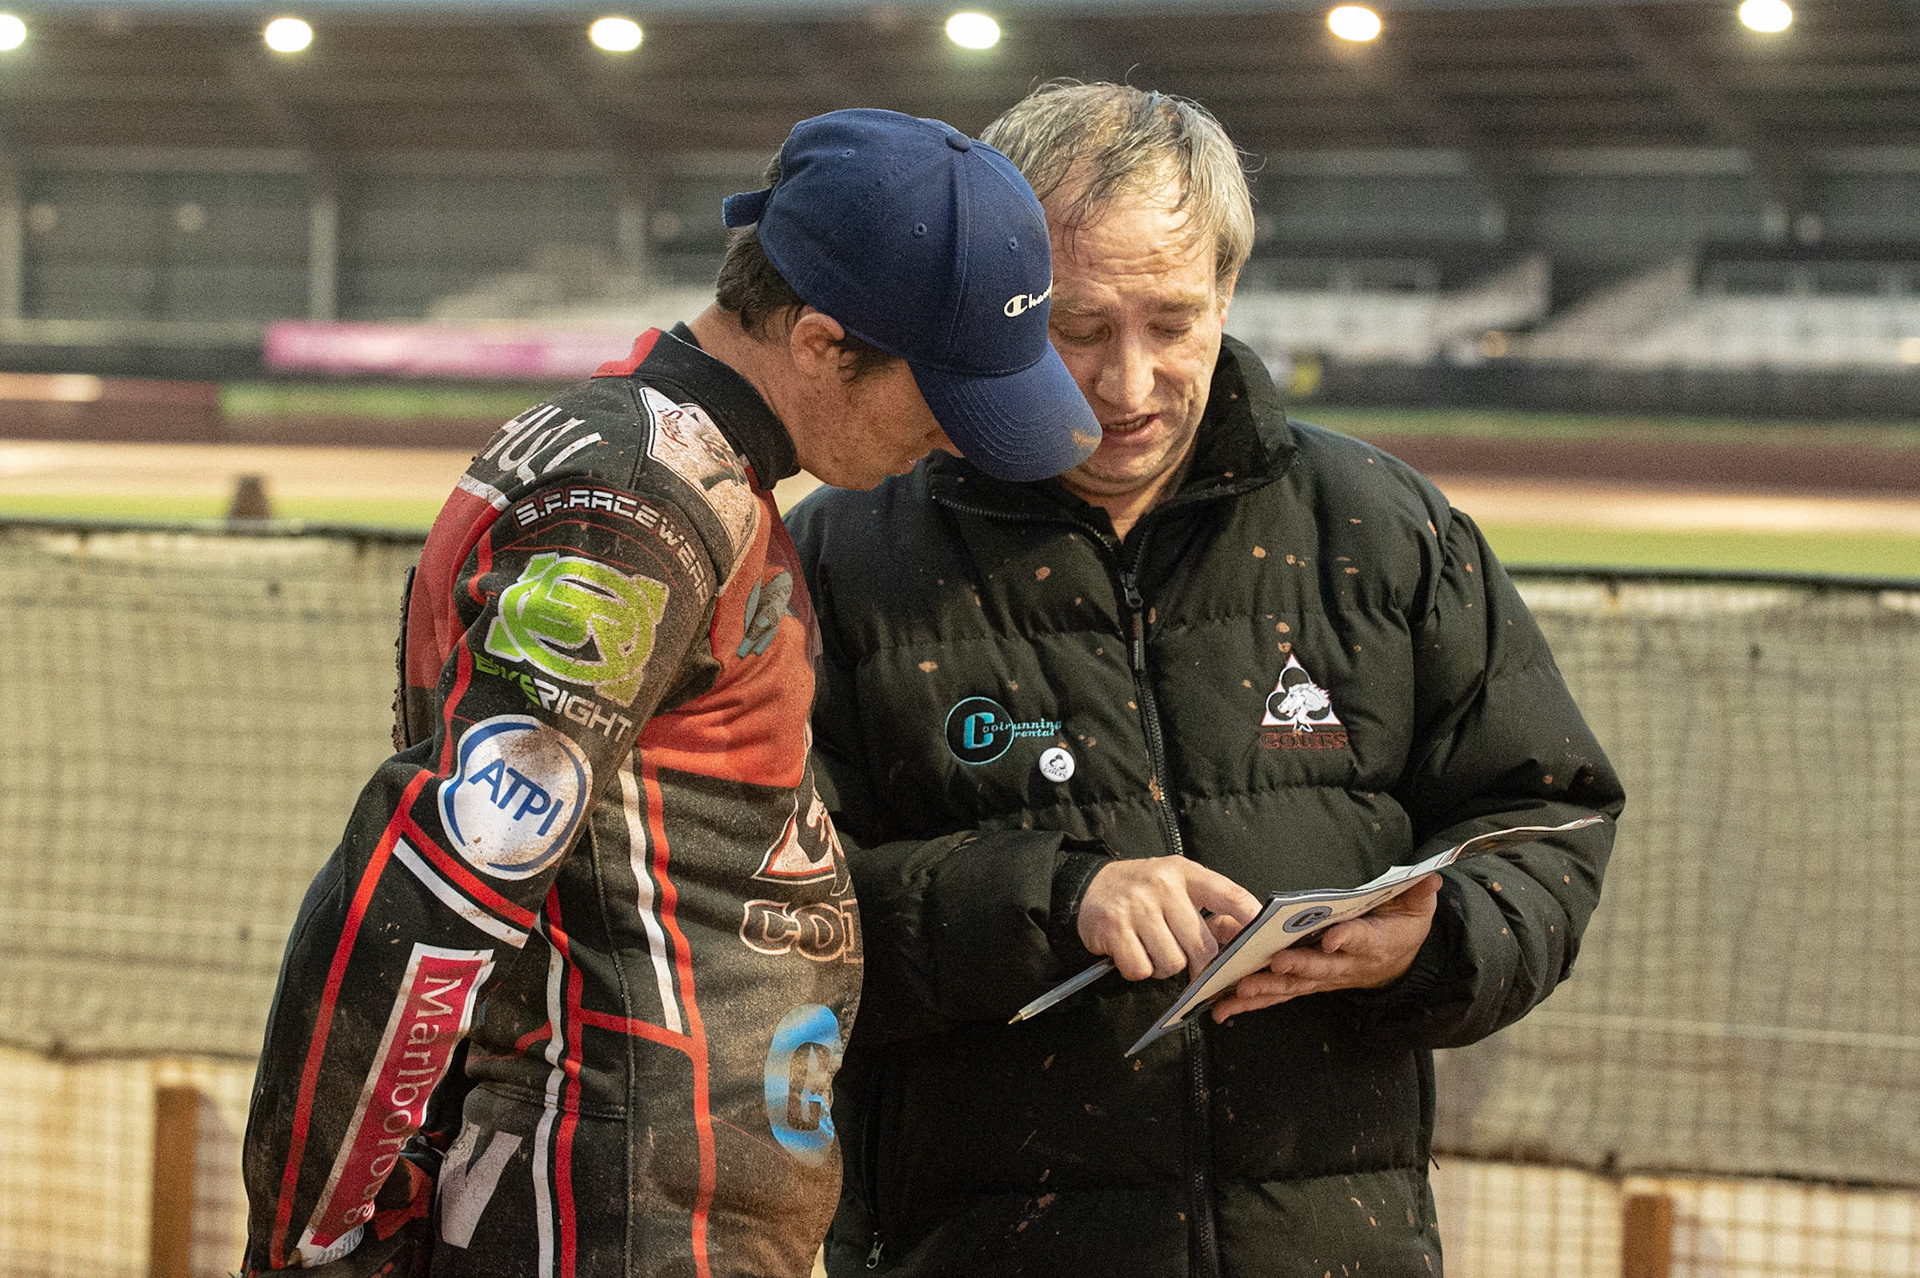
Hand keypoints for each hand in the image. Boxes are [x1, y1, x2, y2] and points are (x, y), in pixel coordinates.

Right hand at [1077, 857, 1261, 980]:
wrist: (1088, 886)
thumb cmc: (1142, 891)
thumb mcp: (1175, 884)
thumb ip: (1208, 904)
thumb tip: (1243, 937)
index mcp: (1184, 872)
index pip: (1229, 895)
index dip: (1250, 920)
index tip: (1261, 939)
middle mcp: (1162, 886)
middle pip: (1201, 946)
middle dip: (1199, 964)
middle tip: (1188, 961)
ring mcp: (1136, 907)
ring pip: (1172, 962)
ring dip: (1164, 967)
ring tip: (1152, 950)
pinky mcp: (1113, 928)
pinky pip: (1141, 969)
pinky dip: (1139, 970)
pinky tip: (1132, 953)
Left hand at [1210, 873, 1441, 1020]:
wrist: (1399, 961)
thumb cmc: (1401, 925)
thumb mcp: (1417, 905)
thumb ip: (1418, 890)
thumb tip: (1431, 875)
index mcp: (1374, 941)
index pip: (1361, 939)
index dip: (1348, 938)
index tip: (1332, 938)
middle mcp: (1346, 965)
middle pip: (1320, 968)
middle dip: (1298, 966)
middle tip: (1274, 964)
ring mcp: (1324, 977)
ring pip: (1293, 986)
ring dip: (1265, 990)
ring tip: (1238, 990)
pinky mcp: (1306, 984)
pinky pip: (1278, 995)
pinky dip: (1251, 1003)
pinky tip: (1222, 1009)